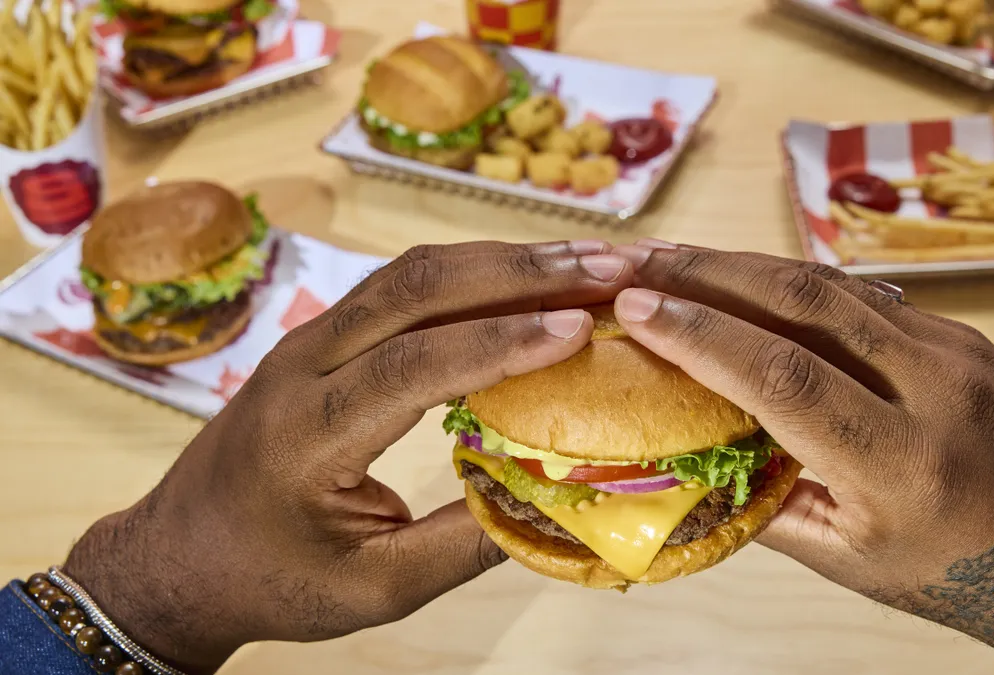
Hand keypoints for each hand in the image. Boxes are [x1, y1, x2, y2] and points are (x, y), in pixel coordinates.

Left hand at [64, 240, 633, 672]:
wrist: (179, 558)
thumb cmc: (272, 580)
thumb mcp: (375, 588)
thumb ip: (465, 543)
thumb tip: (562, 503)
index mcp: (308, 434)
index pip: (415, 365)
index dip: (503, 340)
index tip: (580, 326)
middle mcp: (302, 365)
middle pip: (417, 288)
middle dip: (521, 272)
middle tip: (609, 266)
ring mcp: (308, 340)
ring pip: (412, 271)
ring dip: (502, 260)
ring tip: (586, 259)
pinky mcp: (321, 336)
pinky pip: (402, 286)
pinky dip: (472, 274)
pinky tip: (527, 278)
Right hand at [611, 242, 993, 674]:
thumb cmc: (970, 576)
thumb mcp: (857, 562)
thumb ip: (771, 505)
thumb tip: (693, 458)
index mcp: (902, 462)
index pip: (781, 377)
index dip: (700, 337)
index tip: (637, 310)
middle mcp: (936, 389)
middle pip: (805, 302)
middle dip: (711, 272)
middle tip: (641, 259)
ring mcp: (961, 352)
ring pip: (836, 287)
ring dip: (751, 267)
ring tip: (683, 261)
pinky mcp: (970, 338)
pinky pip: (871, 300)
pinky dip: (802, 288)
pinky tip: (758, 284)